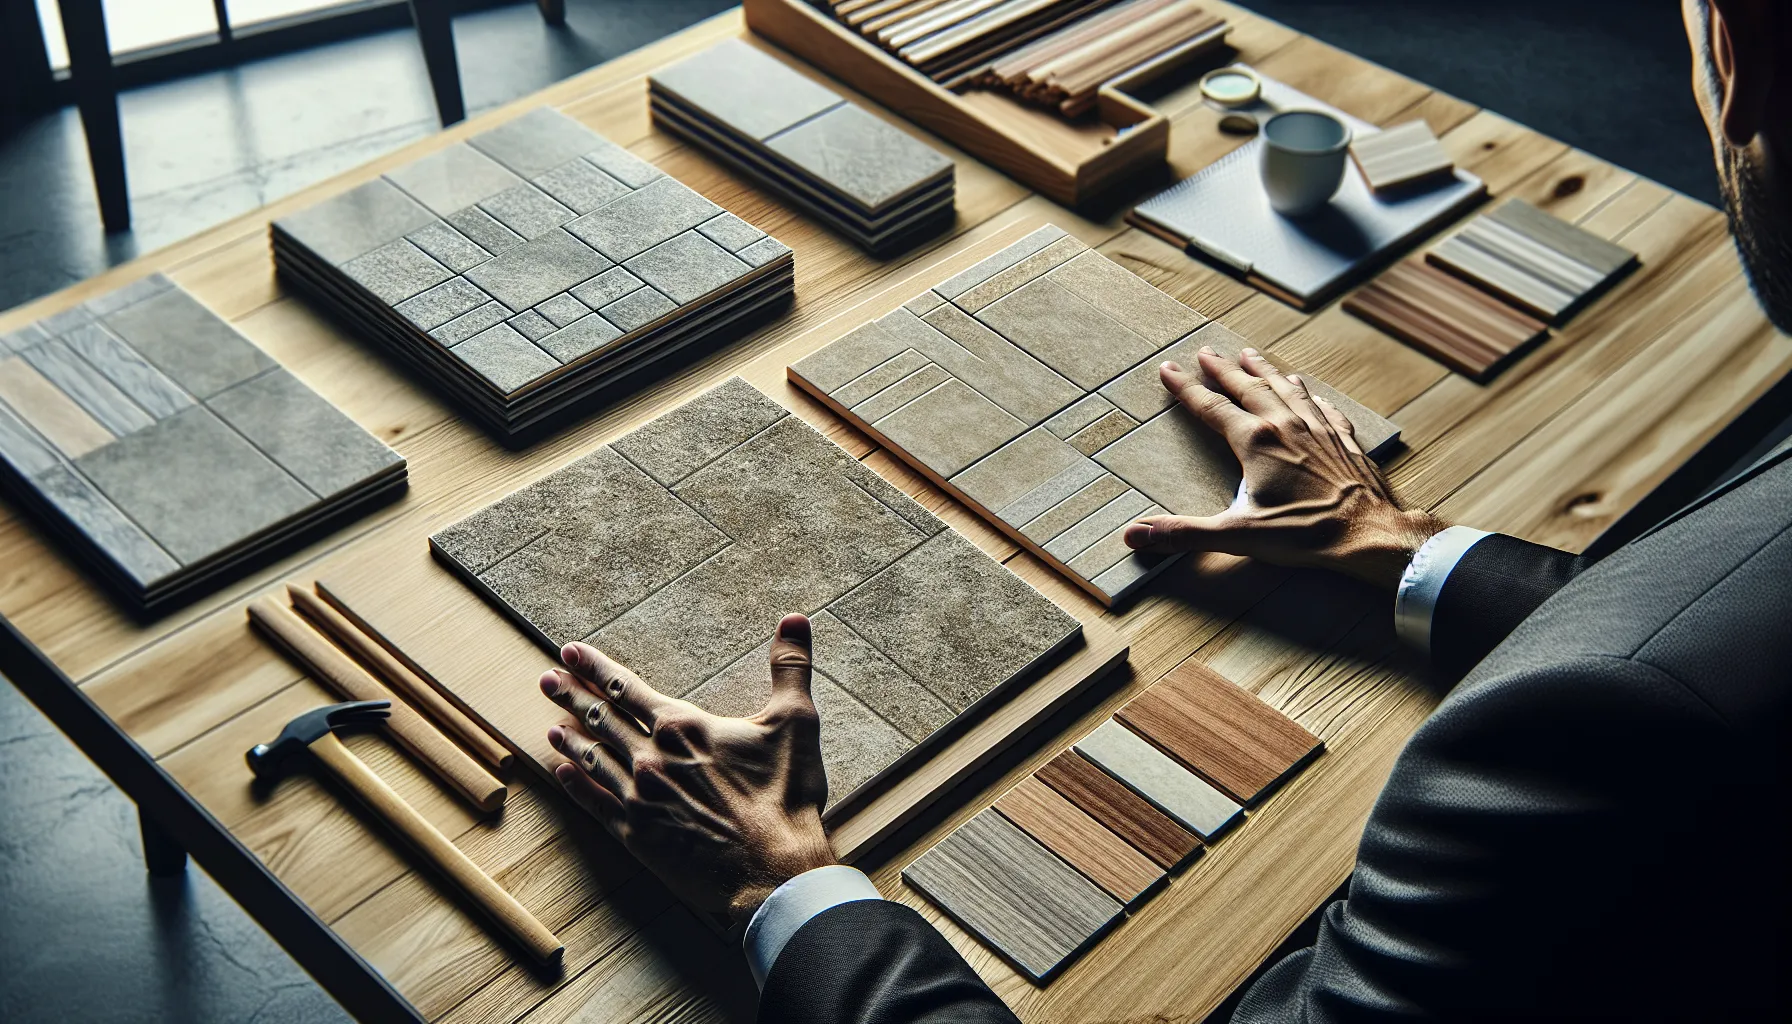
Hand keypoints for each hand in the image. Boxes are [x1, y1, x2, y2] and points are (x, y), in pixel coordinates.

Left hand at [540, 613, 834, 919]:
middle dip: (571, 696)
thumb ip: (790, 667)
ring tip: (551, 722)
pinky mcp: (638, 835)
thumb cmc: (785, 798)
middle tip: (546, 680)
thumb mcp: (795, 723)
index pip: (626, 687)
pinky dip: (576, 784)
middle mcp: (651, 758)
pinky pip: (596, 803)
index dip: (596, 668)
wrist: (773, 871)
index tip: (571, 652)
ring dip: (571, 737)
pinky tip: (562, 771)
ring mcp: (640, 798)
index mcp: (683, 727)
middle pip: (601, 719)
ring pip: (593, 759)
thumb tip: (794, 618)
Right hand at [1123, 346, 1443, 589]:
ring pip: (1286, 389)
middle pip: (1248, 387)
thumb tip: (1134, 536)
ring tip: (1252, 355)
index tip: (1168, 369)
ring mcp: (1318, 430)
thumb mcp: (1237, 535)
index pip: (1211, 407)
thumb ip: (1184, 533)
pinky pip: (1322, 407)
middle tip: (1207, 351)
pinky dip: (1310, 395)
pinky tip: (1308, 390)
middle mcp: (1286, 425)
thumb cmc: (1305, 535)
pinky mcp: (1343, 441)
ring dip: (1266, 371)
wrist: (1370, 535)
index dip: (1186, 388)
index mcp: (1256, 442)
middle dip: (1224, 369)